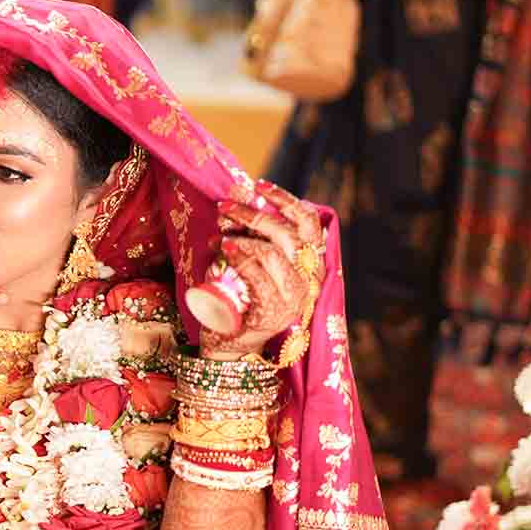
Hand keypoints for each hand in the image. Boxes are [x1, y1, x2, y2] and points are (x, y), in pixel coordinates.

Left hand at [200, 184, 322, 360]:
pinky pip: (257, 274)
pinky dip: (239, 256)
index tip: (260, 186)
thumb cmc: (239, 299)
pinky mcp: (273, 312)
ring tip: (221, 233)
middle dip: (254, 214)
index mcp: (309, 266)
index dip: (286, 201)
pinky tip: (224, 247)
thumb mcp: (252, 265)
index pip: (309, 224)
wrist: (230, 344)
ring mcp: (293, 298)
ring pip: (273, 252)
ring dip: (242, 236)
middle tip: (226, 206)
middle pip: (289, 234)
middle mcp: (308, 281)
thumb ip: (254, 239)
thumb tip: (238, 202)